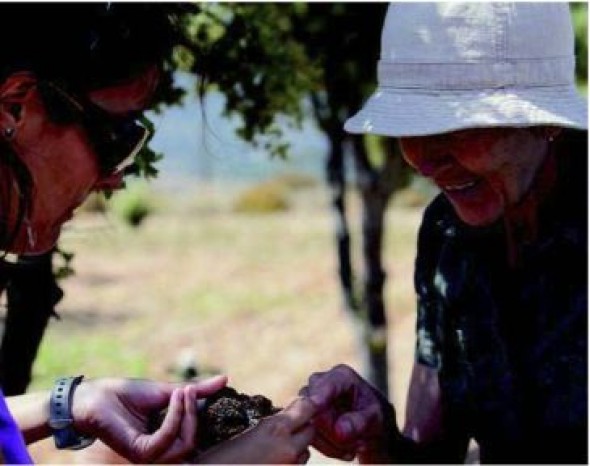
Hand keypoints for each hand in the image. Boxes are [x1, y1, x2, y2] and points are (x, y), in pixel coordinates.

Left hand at [71, 375, 226, 462]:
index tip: (197, 389)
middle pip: (192, 443)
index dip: (200, 414)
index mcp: (165, 439)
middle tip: (191, 390)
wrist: (95, 395)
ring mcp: (148, 455)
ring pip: (183, 444)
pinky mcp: (139, 453)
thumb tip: (225, 379)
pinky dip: (174, 416)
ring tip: (181, 391)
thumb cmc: (126, 394)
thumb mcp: (167, 391)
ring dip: (186, 414)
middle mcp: (157, 451)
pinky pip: (166, 439)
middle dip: (195, 414)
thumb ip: (195, 392)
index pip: (193, 436)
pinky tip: (171, 397)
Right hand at [198, 396, 315, 463]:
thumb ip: (268, 423)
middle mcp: (288, 449)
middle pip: (311, 430)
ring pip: (305, 452)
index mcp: (275, 429)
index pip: (308, 407)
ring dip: (297, 446)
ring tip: (277, 446)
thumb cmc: (218, 459)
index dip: (304, 405)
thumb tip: (282, 415)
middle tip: (287, 426)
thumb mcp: (242, 433)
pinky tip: (273, 460)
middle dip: (302, 426)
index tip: (297, 405)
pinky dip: (291, 462)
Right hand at [300, 364, 394, 461]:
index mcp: (340, 376)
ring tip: (355, 447)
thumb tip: (339, 430)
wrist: (369, 424)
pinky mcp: (305, 416)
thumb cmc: (374, 414)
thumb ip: (359, 422)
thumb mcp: (375, 417)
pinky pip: (307, 435)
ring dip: (331, 443)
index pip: (325, 385)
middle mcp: (320, 384)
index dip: (319, 396)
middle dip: (331, 431)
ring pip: (308, 424)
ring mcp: (309, 400)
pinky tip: (345, 450)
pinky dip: (327, 447)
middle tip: (357, 444)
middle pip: (312, 407)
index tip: (316, 406)